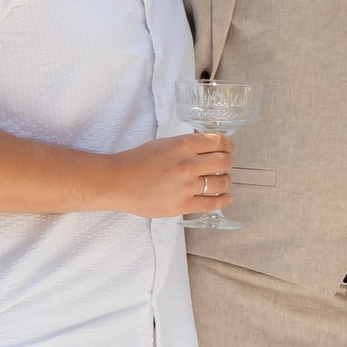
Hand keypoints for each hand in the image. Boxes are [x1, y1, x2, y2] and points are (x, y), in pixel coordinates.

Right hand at [107, 133, 233, 218]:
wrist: (119, 182)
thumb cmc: (138, 160)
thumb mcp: (164, 143)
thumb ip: (187, 145)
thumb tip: (208, 148)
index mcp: (184, 145)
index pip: (219, 142)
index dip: (227, 145)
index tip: (227, 148)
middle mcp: (188, 164)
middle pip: (224, 162)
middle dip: (227, 162)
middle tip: (224, 165)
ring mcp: (187, 186)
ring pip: (222, 183)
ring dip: (226, 181)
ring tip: (222, 181)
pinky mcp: (183, 204)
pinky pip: (213, 204)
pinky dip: (224, 200)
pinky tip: (226, 197)